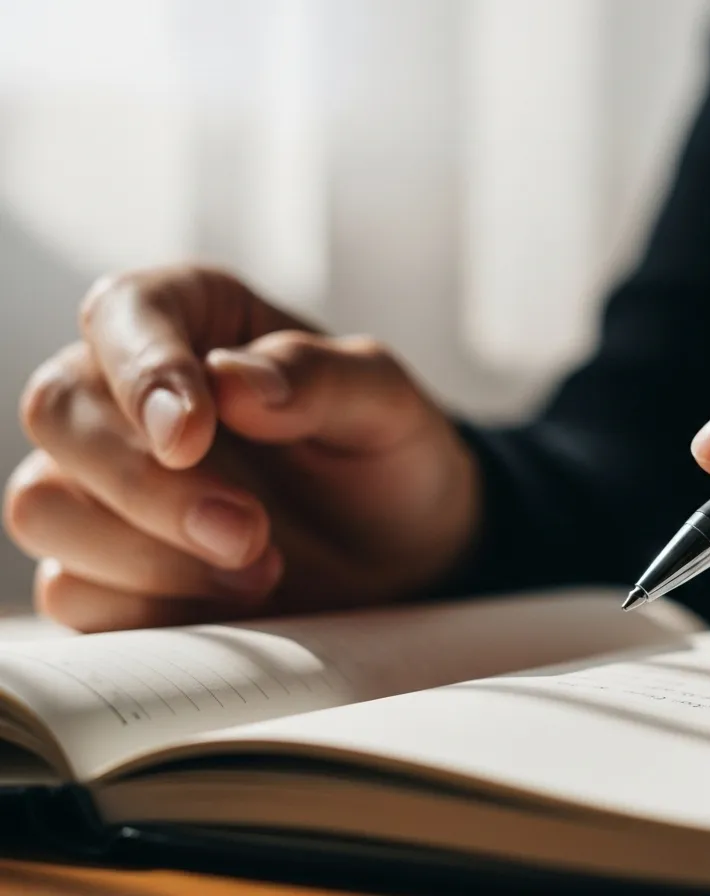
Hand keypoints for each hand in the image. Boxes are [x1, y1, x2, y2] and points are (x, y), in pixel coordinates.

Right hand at [4, 266, 479, 630]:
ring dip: (148, 555)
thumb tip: (230, 381)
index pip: (121, 313)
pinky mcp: (99, 567)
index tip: (193, 436)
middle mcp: (126, 392)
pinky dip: (148, 606)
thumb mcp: (388, 406)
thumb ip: (320, 379)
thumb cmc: (389, 460)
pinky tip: (227, 601)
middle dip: (148, 486)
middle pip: (58, 412)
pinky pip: (69, 590)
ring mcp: (101, 482)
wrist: (404, 558)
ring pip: (43, 506)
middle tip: (249, 533)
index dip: (143, 372)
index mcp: (194, 319)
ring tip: (260, 568)